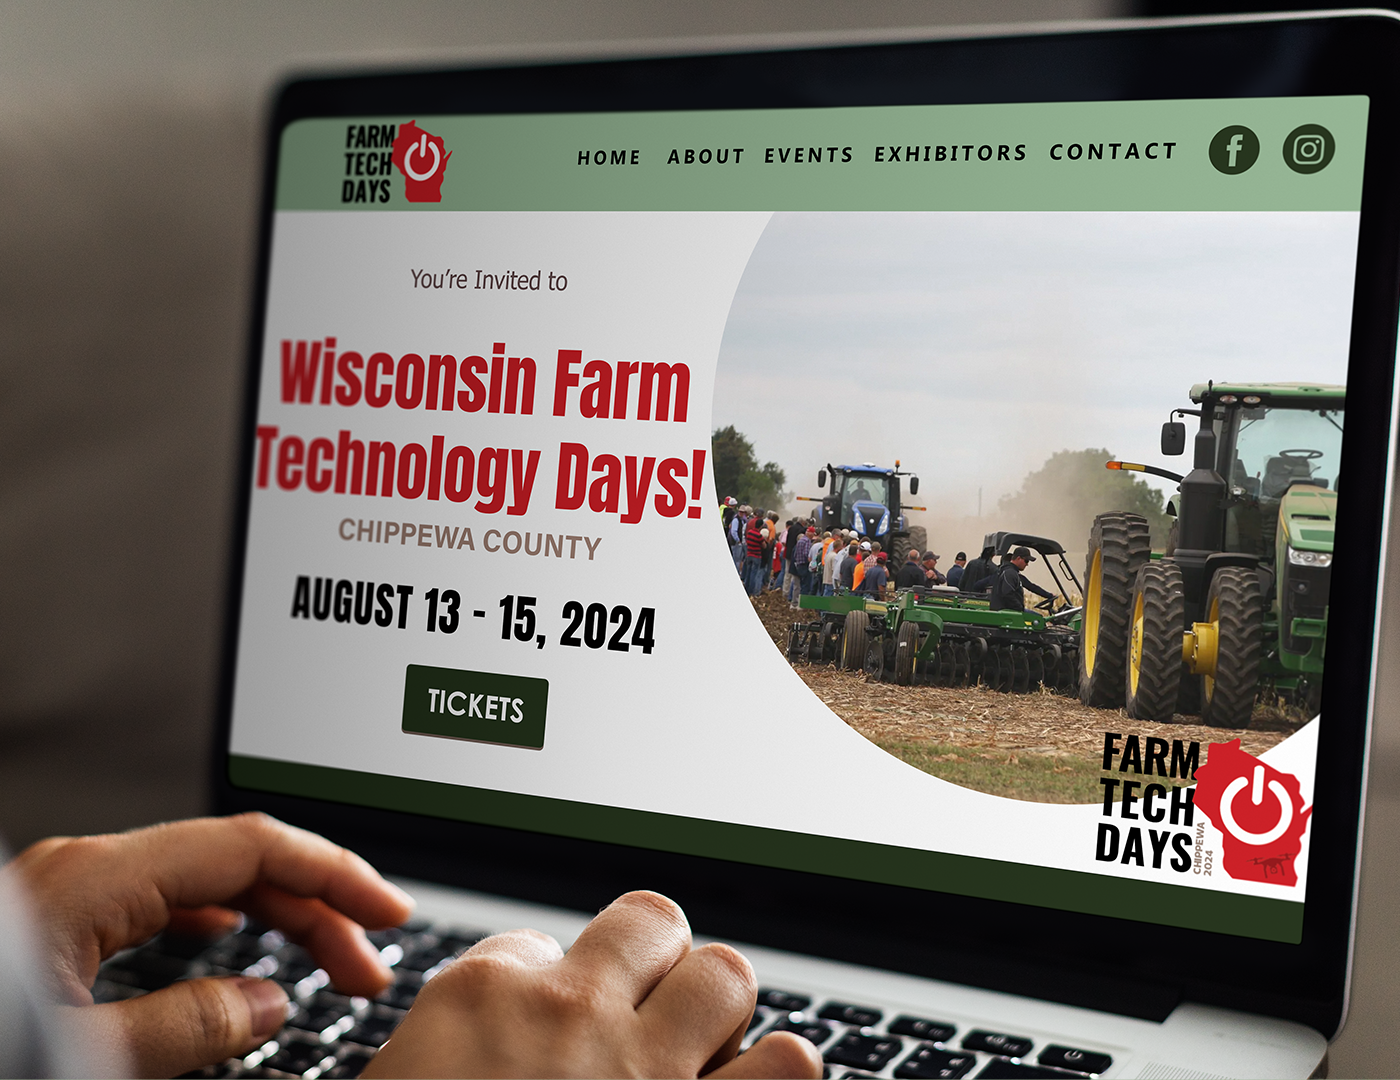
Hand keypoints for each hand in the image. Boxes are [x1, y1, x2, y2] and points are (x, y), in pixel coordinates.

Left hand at [7, 813, 413, 1076]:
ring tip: (320, 962)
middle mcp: (87, 868)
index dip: (335, 873)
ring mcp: (70, 890)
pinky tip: (232, 951)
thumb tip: (266, 1003)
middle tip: (367, 962)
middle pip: (236, 859)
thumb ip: (185, 1028)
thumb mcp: (78, 1058)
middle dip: (315, 905)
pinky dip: (218, 924)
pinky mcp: (55, 923)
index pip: (252, 846)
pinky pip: (162, 903)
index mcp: (97, 878)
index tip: (388, 912)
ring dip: (272, 916)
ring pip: (202, 880)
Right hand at [365, 891, 821, 1079]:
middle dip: (653, 964)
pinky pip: (786, 1064)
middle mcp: (569, 1014)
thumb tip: (492, 1046)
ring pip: (725, 974)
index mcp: (478, 999)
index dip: (544, 991)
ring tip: (698, 1052)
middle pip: (649, 922)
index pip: (533, 945)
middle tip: (636, 1021)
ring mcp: (643, 1069)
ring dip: (718, 1014)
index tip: (537, 1038)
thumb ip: (450, 1054)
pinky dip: (776, 1072)